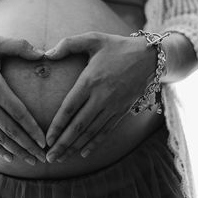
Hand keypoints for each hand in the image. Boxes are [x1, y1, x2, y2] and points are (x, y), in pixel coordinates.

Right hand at [0, 36, 46, 164]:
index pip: (18, 113)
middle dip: (28, 145)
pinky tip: (11, 157)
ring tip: (31, 159)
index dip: (33, 129)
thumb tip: (42, 53)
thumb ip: (19, 46)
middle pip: (10, 130)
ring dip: (16, 150)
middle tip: (44, 157)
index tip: (45, 141)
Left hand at [44, 32, 156, 162]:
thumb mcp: (93, 39)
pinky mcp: (122, 110)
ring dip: (75, 147)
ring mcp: (113, 106)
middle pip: (79, 126)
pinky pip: (106, 131)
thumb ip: (68, 44)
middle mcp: (102, 97)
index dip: (57, 126)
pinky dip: (95, 143)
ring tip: (61, 159)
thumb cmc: (117, 46)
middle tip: (49, 159)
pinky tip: (84, 153)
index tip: (46, 139)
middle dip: (63, 144)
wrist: (150, 57)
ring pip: (91, 132)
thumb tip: (46, 54)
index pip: (69, 108)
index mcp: (90, 80)